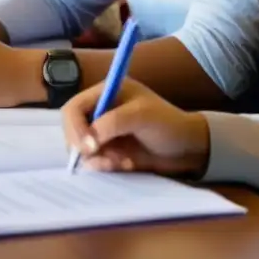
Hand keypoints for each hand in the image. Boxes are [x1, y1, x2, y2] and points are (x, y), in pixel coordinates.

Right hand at [61, 78, 210, 177]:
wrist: (186, 149)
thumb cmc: (168, 124)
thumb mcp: (142, 116)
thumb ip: (112, 123)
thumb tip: (88, 141)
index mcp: (106, 92)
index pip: (73, 107)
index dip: (75, 127)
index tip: (88, 147)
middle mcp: (100, 110)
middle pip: (71, 129)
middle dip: (84, 147)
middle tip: (104, 159)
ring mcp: (103, 132)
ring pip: (81, 149)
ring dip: (98, 159)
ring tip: (122, 161)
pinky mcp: (108, 150)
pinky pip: (93, 162)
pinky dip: (105, 166)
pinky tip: (125, 164)